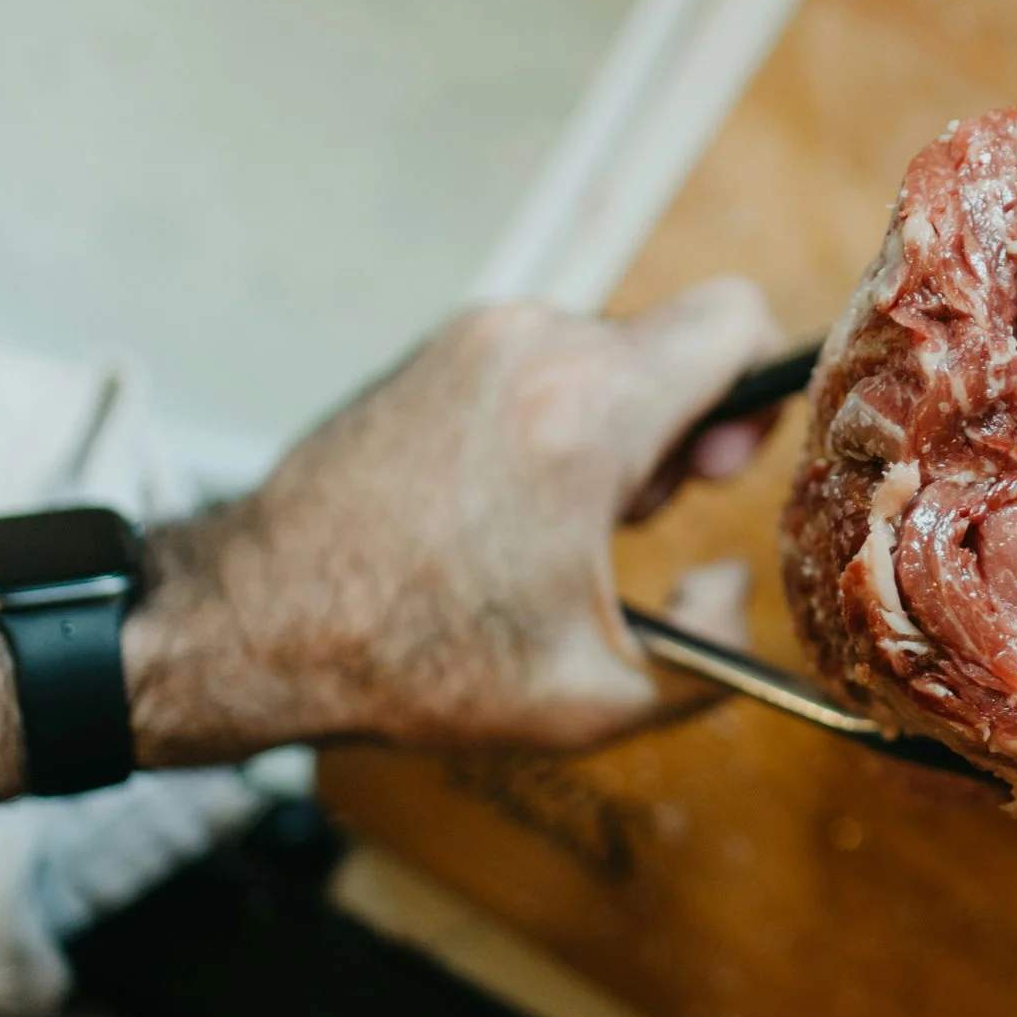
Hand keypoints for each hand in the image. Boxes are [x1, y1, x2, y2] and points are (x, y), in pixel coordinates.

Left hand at [128, 280, 780, 764]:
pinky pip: (543, 359)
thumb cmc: (411, 659)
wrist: (254, 621)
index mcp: (585, 413)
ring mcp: (476, 335)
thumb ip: (715, 647)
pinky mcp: (439, 346)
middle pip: (672, 348)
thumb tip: (731, 582)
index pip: (736, 318)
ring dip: (612, 428)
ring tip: (555, 521)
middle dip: (677, 431)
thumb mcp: (596, 698)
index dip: (763, 390)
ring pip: (606, 355)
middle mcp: (532, 346)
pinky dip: (553, 417)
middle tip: (627, 519)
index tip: (723, 462)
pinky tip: (508, 500)